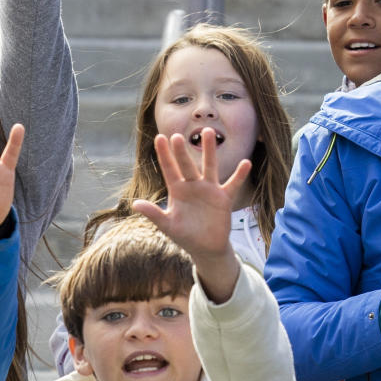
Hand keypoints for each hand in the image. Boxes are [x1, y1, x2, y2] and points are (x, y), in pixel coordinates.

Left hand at [131, 129, 248, 302]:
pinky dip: (239, 175)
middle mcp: (193, 185)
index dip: (164, 155)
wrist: (205, 248)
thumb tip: (135, 203)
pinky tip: (246, 163)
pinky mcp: (223, 198)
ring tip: (207, 133)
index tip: (159, 138)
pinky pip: (233, 184)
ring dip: (209, 151)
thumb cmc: (185, 235)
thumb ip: (153, 213)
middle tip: (177, 136)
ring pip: (209, 167)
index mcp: (177, 190)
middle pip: (187, 165)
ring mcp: (209, 189)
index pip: (169, 169)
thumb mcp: (167, 225)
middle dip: (182, 152)